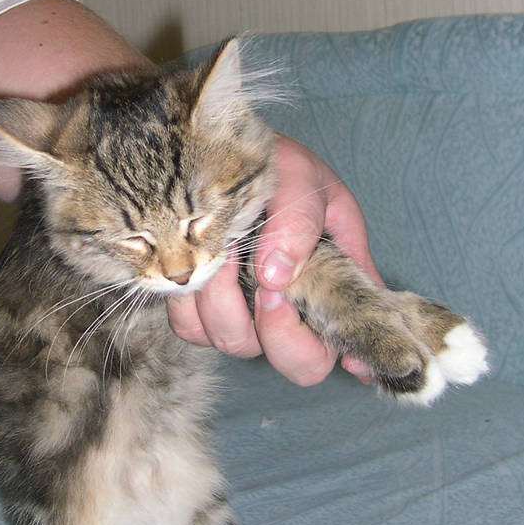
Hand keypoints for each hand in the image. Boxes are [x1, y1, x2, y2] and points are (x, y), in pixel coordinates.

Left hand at [167, 133, 382, 385]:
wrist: (235, 161)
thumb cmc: (284, 174)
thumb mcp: (304, 180)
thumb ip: (302, 223)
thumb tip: (277, 277)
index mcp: (331, 297)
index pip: (332, 350)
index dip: (318, 350)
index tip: (289, 305)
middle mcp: (291, 319)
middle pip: (294, 364)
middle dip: (275, 327)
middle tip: (262, 275)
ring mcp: (246, 321)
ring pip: (234, 343)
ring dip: (226, 299)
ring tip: (227, 247)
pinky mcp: (202, 314)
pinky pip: (192, 327)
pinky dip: (192, 297)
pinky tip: (204, 255)